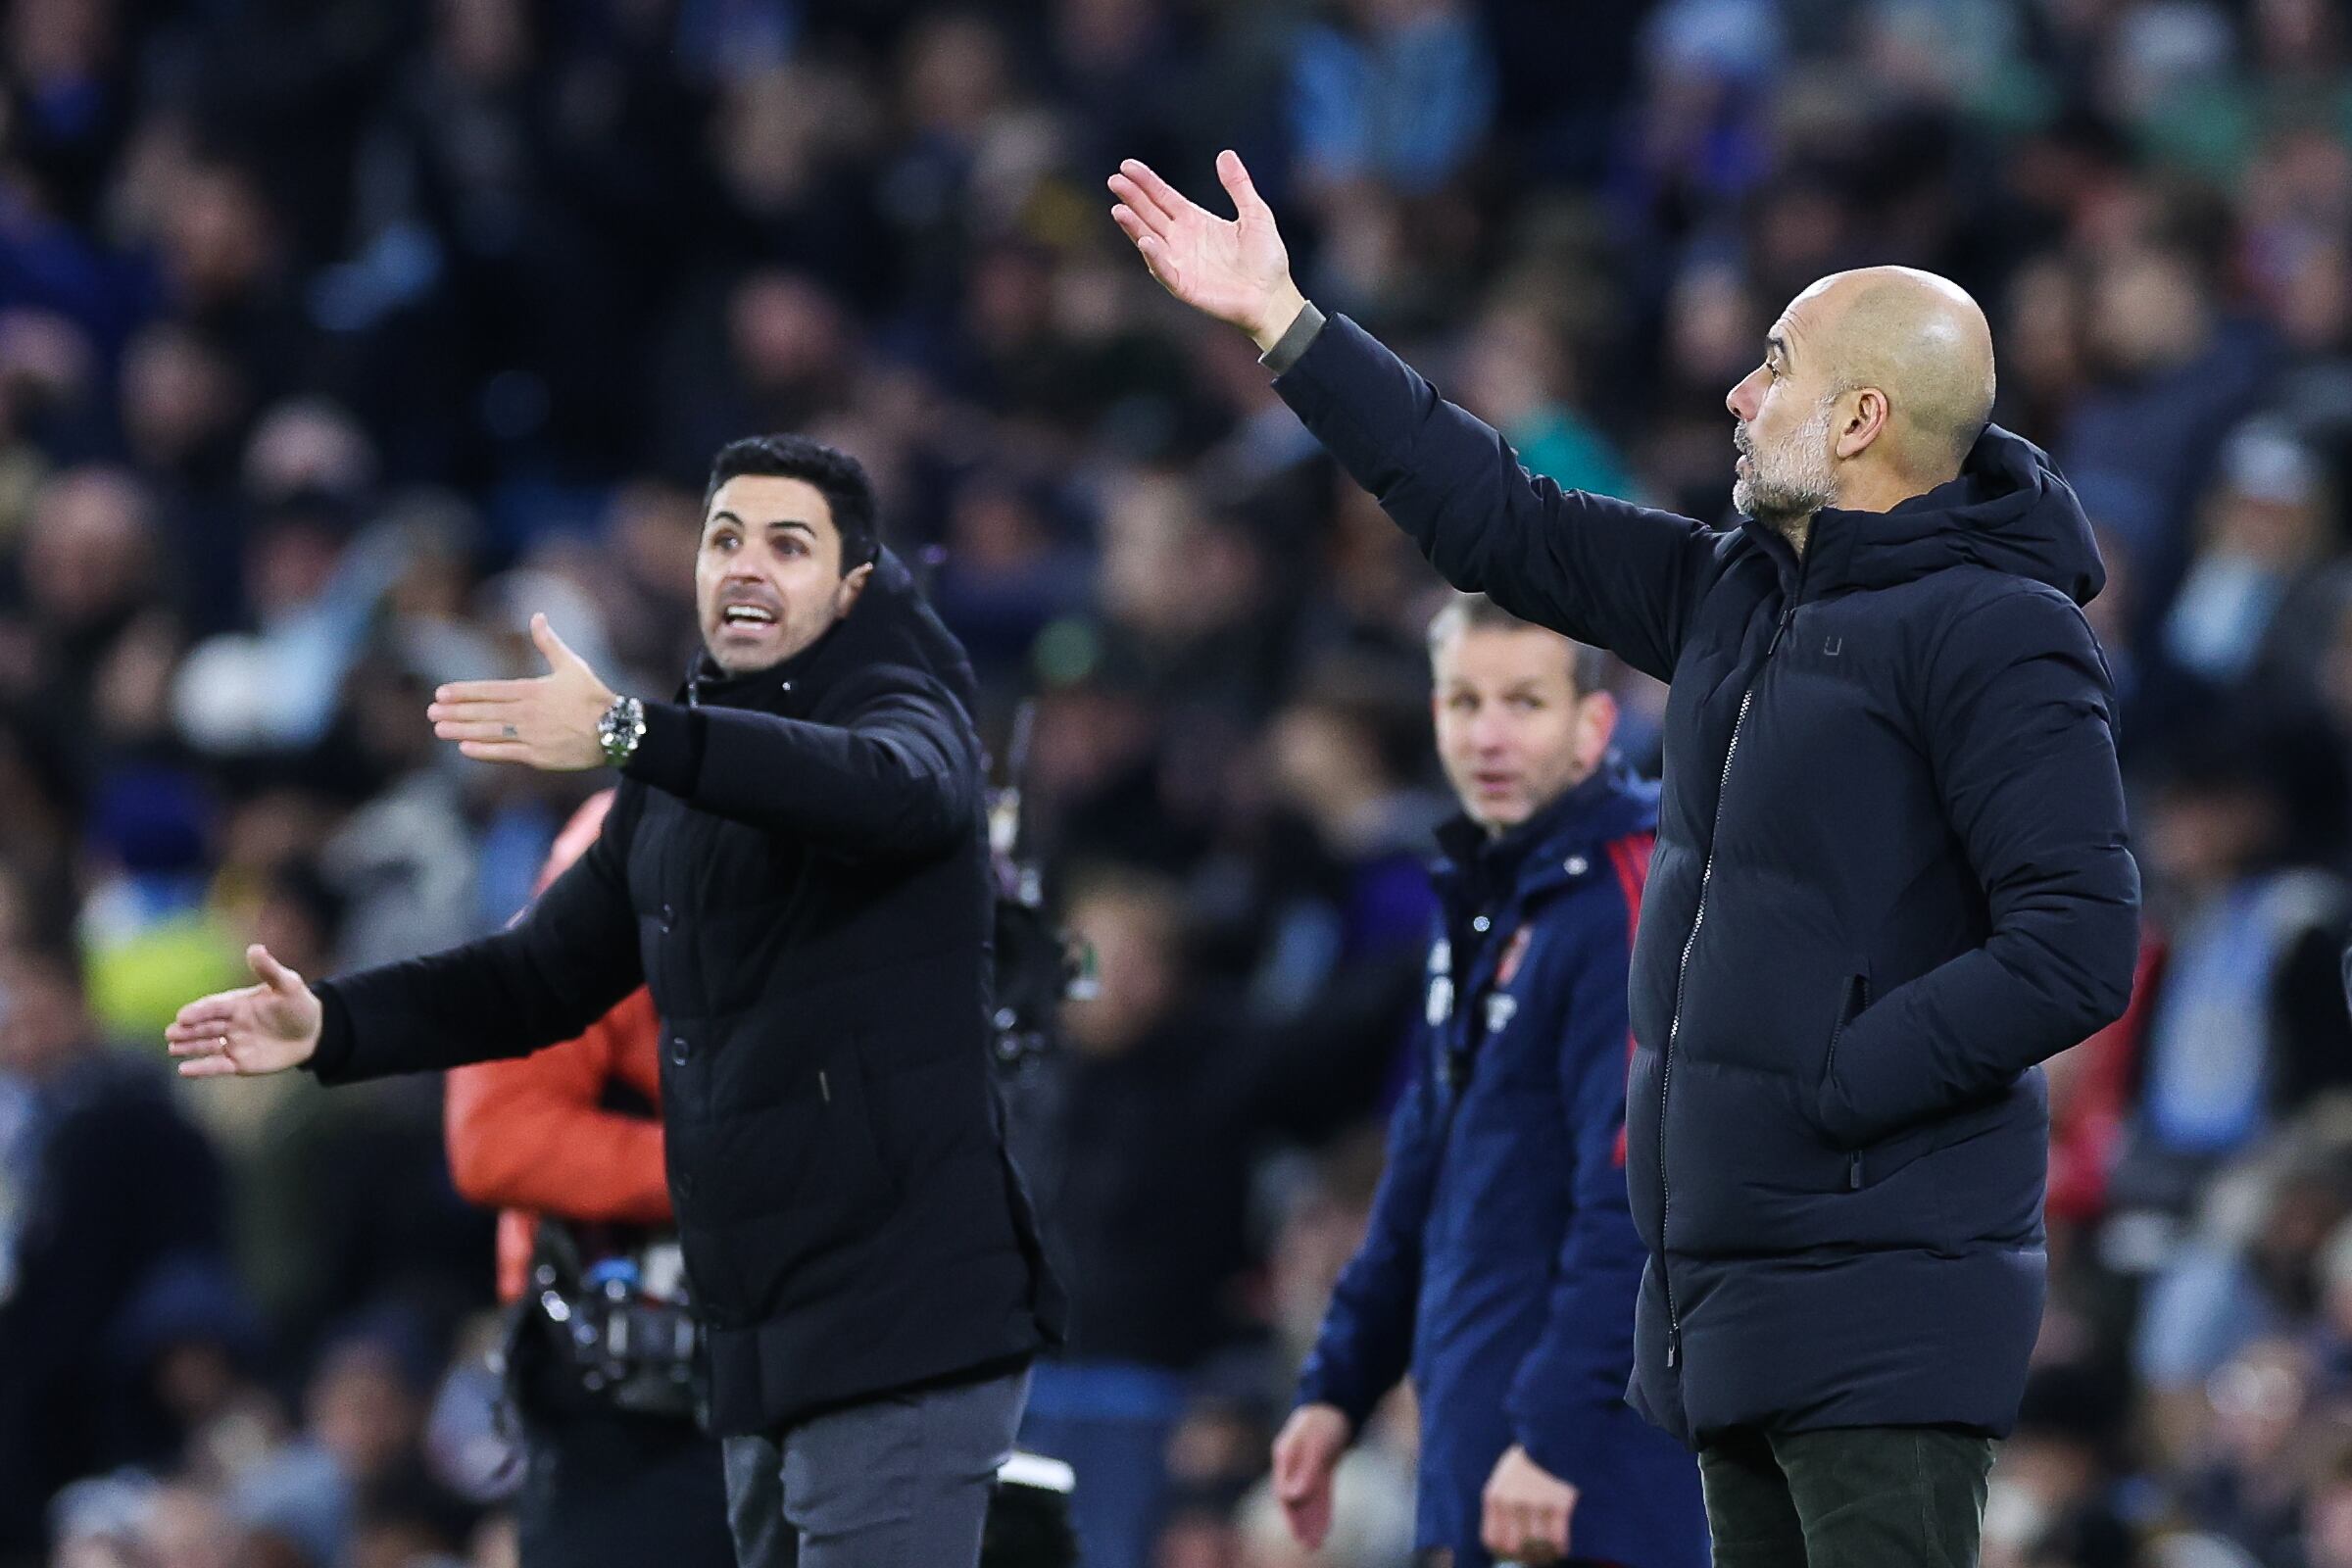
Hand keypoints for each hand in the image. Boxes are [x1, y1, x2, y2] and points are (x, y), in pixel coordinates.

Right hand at [166, 945, 323, 1077]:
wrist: (314, 1033)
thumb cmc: (299, 1005)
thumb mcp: (288, 985)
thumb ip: (270, 970)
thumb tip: (255, 948)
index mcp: (238, 1003)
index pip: (214, 1006)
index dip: (199, 1011)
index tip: (183, 1015)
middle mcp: (231, 1023)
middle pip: (205, 1026)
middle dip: (187, 1029)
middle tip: (171, 1033)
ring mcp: (233, 1043)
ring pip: (206, 1045)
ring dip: (189, 1047)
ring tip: (173, 1048)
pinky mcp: (238, 1062)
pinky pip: (217, 1066)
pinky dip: (201, 1068)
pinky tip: (184, 1070)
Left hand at [428, 613, 615, 770]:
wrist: (616, 731)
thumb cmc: (593, 697)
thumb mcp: (572, 665)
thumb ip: (549, 642)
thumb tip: (537, 616)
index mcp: (532, 690)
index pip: (490, 690)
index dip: (464, 691)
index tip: (441, 692)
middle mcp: (527, 713)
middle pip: (484, 711)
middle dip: (455, 711)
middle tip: (431, 712)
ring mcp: (531, 736)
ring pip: (489, 732)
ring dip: (462, 730)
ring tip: (440, 729)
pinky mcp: (538, 756)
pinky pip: (505, 753)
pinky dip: (484, 751)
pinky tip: (465, 748)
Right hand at [1108, 151, 1308, 352]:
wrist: (1273, 296)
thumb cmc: (1266, 258)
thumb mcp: (1256, 214)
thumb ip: (1239, 185)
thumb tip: (1225, 153)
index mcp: (1195, 221)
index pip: (1164, 197)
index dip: (1146, 182)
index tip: (1127, 166)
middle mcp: (1182, 240)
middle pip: (1150, 215)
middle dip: (1132, 198)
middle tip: (1115, 180)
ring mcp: (1180, 263)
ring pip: (1150, 240)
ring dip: (1133, 226)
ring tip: (1119, 209)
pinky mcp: (1184, 286)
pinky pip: (1164, 270)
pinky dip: (1154, 257)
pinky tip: (1145, 240)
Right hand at [1270, 1402, 1350, 1550]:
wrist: (1339, 1399)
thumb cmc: (1324, 1420)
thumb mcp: (1315, 1445)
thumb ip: (1304, 1471)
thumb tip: (1291, 1497)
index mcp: (1285, 1456)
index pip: (1284, 1491)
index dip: (1291, 1514)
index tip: (1299, 1533)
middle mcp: (1293, 1462)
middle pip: (1295, 1497)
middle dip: (1301, 1522)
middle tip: (1308, 1545)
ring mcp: (1307, 1463)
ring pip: (1309, 1496)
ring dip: (1312, 1518)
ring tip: (1317, 1540)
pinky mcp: (1322, 1463)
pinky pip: (1321, 1489)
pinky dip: (1322, 1505)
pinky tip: (1325, 1520)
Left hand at [1482, 1446, 1577, 1563]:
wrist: (1550, 1439)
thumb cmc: (1526, 1463)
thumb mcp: (1503, 1479)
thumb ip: (1500, 1506)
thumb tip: (1504, 1545)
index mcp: (1494, 1496)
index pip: (1491, 1539)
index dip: (1502, 1553)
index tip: (1513, 1554)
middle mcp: (1511, 1502)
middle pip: (1513, 1548)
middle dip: (1523, 1556)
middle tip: (1533, 1555)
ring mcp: (1535, 1504)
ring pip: (1537, 1547)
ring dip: (1543, 1553)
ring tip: (1547, 1552)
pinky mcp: (1558, 1505)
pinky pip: (1557, 1541)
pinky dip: (1559, 1548)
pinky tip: (1561, 1545)